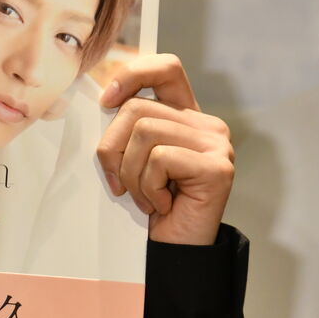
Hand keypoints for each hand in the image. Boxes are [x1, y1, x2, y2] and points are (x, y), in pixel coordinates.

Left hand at [96, 54, 233, 246]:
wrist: (176, 250)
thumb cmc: (150, 204)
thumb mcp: (132, 159)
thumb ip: (126, 128)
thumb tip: (101, 101)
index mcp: (186, 116)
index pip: (166, 68)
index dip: (132, 75)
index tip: (106, 101)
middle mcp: (207, 125)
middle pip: (136, 109)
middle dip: (113, 149)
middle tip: (120, 183)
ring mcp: (217, 144)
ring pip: (144, 133)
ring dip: (131, 174)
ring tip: (146, 197)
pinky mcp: (217, 167)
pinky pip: (159, 159)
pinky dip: (148, 187)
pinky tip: (162, 205)